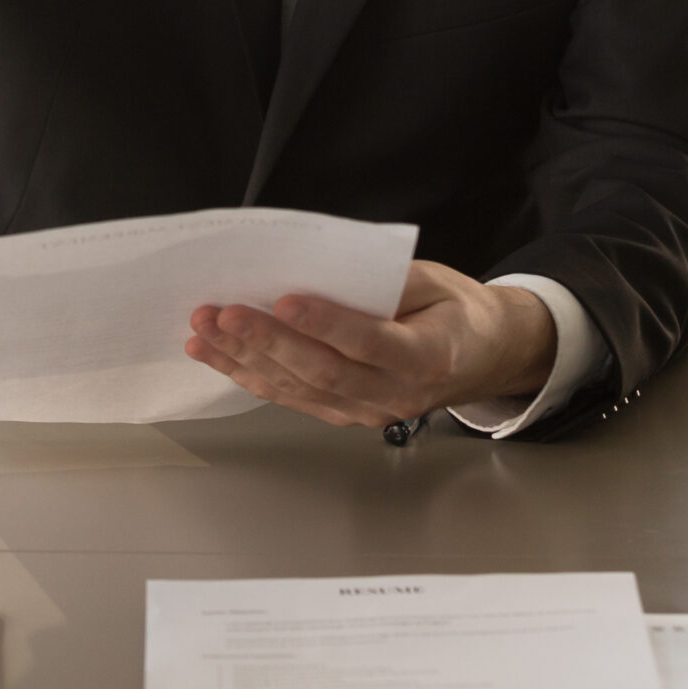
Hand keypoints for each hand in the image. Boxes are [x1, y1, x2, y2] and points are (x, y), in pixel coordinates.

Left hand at [184, 260, 556, 428]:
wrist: (482, 357)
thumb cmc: (455, 311)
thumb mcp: (435, 281)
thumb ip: (386, 283)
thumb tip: (323, 273)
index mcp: (428, 356)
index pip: (369, 342)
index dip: (325, 323)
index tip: (284, 298)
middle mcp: (397, 394)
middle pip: (323, 371)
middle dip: (267, 340)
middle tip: (223, 312)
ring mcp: (369, 412)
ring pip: (300, 388)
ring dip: (246, 359)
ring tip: (205, 331)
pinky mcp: (347, 415)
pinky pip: (294, 399)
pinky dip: (252, 377)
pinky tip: (220, 357)